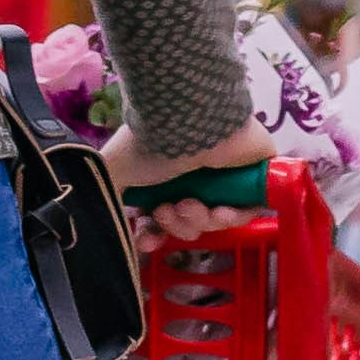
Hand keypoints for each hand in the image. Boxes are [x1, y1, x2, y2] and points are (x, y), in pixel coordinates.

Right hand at [107, 120, 280, 242]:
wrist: (185, 118)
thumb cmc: (147, 142)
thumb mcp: (112, 170)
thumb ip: (108, 196)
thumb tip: (106, 220)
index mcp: (162, 176)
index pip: (159, 217)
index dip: (152, 235)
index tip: (146, 242)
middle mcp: (192, 176)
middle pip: (187, 222)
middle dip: (175, 225)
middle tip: (169, 210)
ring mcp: (224, 176)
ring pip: (213, 219)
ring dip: (198, 221)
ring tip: (191, 204)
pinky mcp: (253, 175)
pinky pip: (246, 210)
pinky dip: (231, 218)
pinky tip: (218, 212)